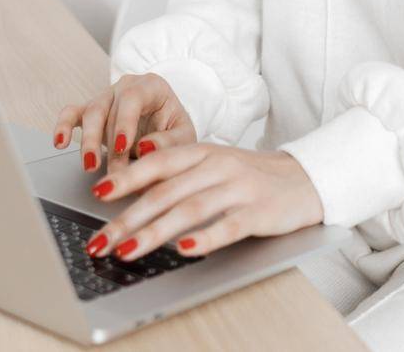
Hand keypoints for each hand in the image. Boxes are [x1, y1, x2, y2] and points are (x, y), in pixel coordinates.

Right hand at [52, 72, 196, 174]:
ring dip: (88, 142)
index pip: (133, 97)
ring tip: (90, 165)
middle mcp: (126, 87)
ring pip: (90, 113)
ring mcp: (107, 97)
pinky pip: (72, 114)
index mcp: (152, 86)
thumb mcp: (184, 137)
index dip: (125, 121)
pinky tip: (59, 142)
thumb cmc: (176, 132)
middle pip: (108, 108)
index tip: (122, 147)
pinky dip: (63, 126)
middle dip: (108, 143)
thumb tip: (146, 148)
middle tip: (112, 171)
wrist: (167, 132)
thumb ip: (169, 142)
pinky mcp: (92, 112)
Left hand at [80, 144, 323, 261]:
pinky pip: (228, 225)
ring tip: (128, 251)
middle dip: (127, 219)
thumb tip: (130, 191)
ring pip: (189, 209)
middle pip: (165, 192)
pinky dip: (205, 238)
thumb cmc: (252, 176)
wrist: (306, 178)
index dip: (126, 178)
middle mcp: (217, 166)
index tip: (96, 193)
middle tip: (101, 241)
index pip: (157, 163)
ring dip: (154, 233)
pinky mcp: (260, 212)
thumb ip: (177, 173)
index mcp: (203, 152)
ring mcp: (239, 188)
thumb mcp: (213, 164)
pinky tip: (185, 251)